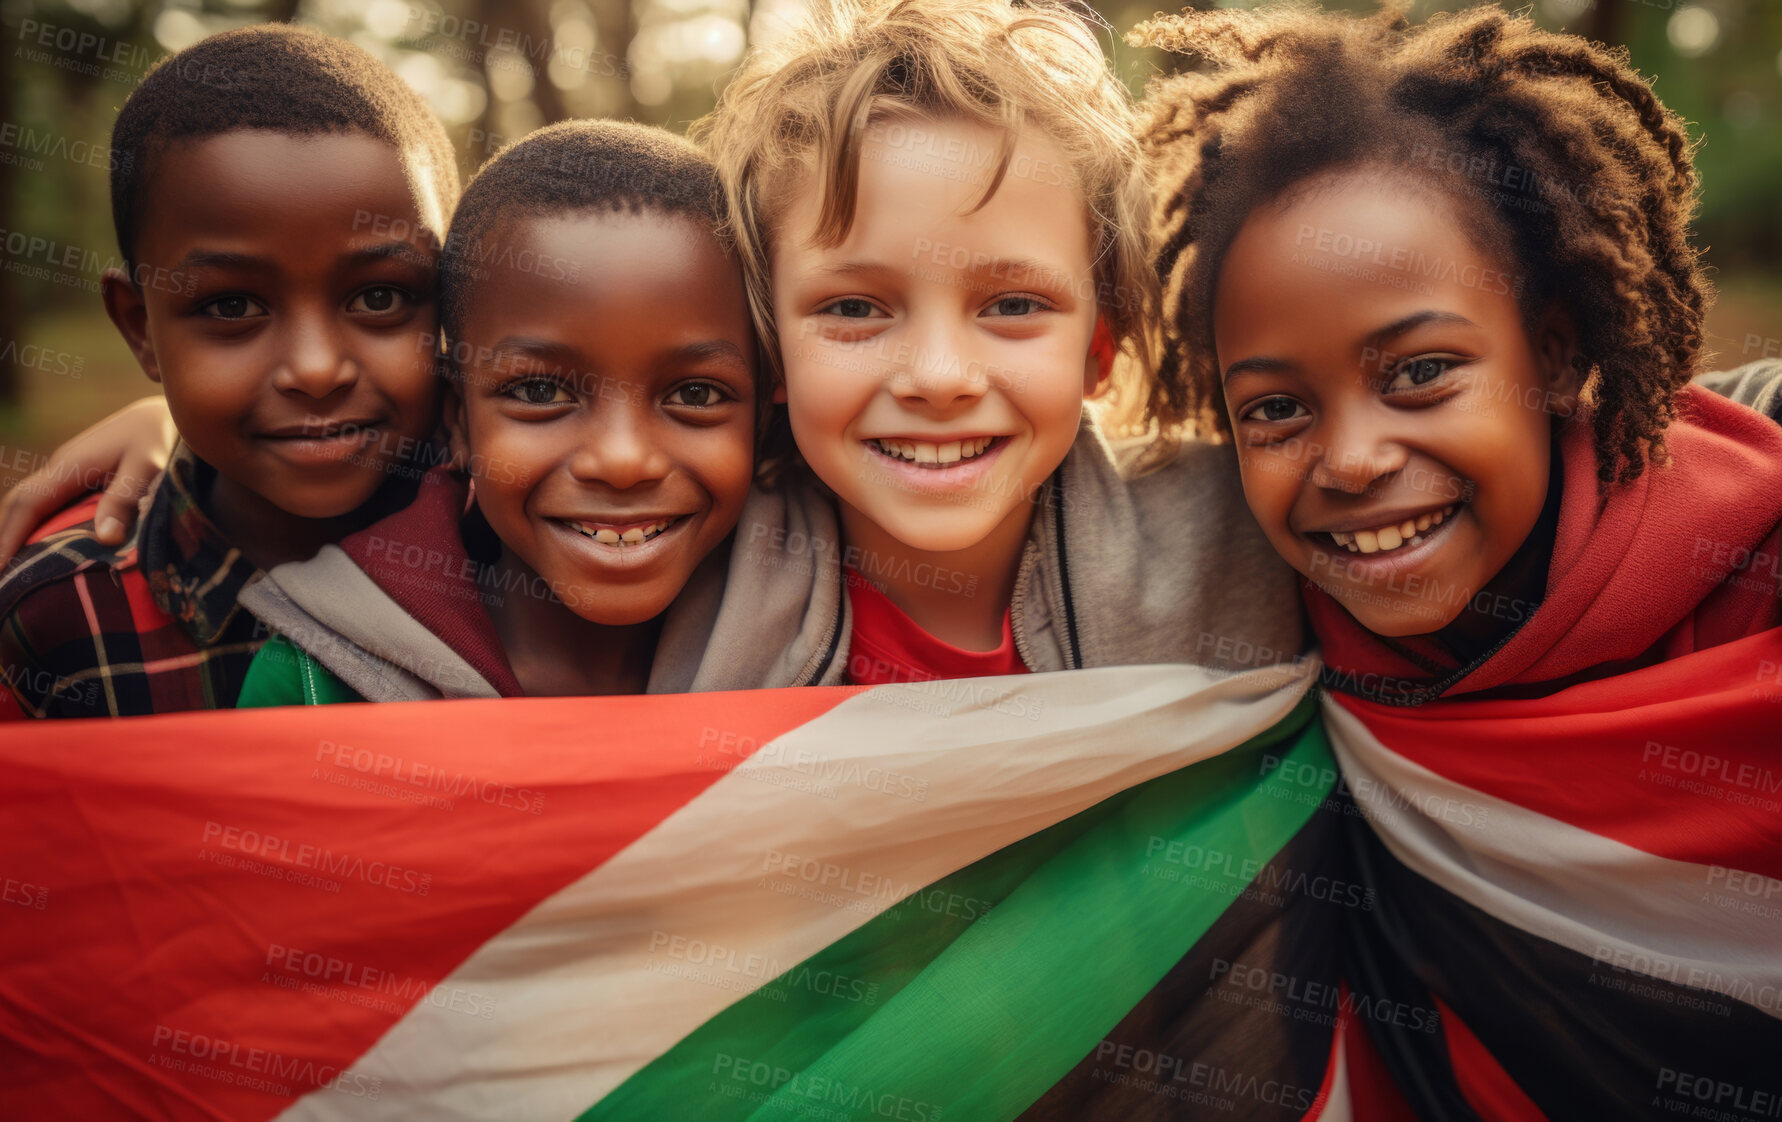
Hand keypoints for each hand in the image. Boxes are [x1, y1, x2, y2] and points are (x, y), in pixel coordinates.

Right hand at [0, 395, 176, 565]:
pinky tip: (42, 547)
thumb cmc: (158, 438)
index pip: (28, 504)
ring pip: (31, 504)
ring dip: (18, 532)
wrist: (163, 413)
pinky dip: (37, 524)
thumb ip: (124, 499)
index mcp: (70, 466)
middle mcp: (60, 468)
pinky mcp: (78, 474)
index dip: (10, 536)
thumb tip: (105, 538)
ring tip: (13, 569)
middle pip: (20, 505)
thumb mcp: (147, 467)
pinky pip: (48, 502)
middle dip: (5, 538)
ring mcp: (67, 470)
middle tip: (0, 579)